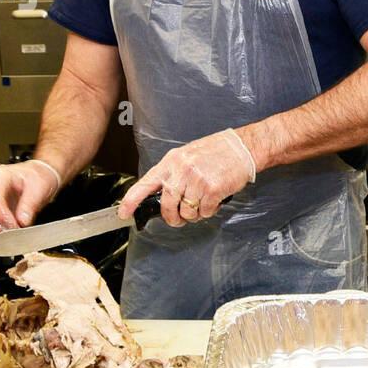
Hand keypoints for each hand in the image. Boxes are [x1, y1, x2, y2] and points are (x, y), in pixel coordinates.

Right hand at [0, 161, 58, 233]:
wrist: (39, 175)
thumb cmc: (38, 177)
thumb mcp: (39, 188)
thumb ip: (30, 205)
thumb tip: (22, 221)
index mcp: (1, 176)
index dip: (1, 215)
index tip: (12, 226)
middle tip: (9, 234)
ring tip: (8, 236)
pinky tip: (4, 235)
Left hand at [118, 130, 254, 227]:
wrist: (243, 148)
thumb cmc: (217, 152)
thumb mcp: (188, 156)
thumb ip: (174, 174)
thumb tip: (162, 195)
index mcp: (172, 161)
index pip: (145, 183)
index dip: (131, 200)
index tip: (124, 213)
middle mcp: (181, 170)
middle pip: (167, 205)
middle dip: (173, 218)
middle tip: (180, 219)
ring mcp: (196, 179)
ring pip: (187, 212)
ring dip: (195, 214)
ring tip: (204, 202)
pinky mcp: (212, 188)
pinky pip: (205, 212)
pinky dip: (210, 211)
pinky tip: (215, 200)